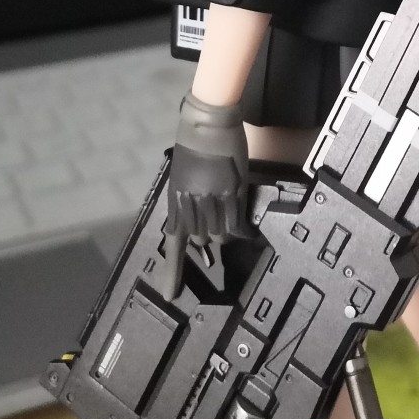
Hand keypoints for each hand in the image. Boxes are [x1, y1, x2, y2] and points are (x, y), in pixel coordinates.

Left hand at [159, 92, 250, 299]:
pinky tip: (247, 232)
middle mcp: (192, 205)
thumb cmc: (193, 146)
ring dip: (225, 234)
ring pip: (220, 235)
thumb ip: (187, 199)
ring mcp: (212, 200)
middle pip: (201, 240)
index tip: (172, 294)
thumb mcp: (182, 176)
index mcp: (176, 201)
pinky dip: (240, 230)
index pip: (174, 242)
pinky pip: (235, 223)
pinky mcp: (231, 193)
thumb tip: (194, 218)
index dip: (173, 271)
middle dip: (208, 241)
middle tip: (216, 234)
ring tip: (230, 226)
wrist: (208, 125)